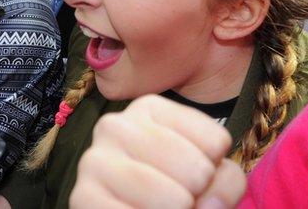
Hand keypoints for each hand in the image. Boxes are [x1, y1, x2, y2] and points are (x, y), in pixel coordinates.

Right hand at [69, 95, 246, 208]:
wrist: (146, 207)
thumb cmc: (175, 190)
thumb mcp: (209, 175)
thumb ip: (225, 181)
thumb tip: (204, 204)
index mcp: (148, 108)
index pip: (216, 143)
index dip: (219, 172)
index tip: (203, 176)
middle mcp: (115, 125)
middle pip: (196, 170)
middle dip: (200, 196)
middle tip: (184, 200)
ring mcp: (94, 161)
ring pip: (170, 199)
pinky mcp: (82, 196)